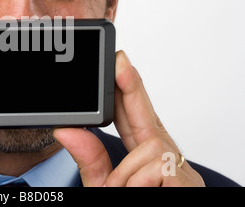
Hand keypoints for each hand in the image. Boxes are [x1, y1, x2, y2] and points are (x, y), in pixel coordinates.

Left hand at [54, 51, 204, 186]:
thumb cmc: (136, 206)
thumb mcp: (107, 190)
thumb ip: (90, 162)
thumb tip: (66, 130)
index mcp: (142, 158)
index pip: (133, 117)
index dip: (127, 88)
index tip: (118, 62)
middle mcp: (163, 159)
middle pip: (149, 115)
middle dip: (134, 86)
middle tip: (120, 60)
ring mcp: (179, 172)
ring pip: (150, 147)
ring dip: (126, 174)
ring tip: (123, 193)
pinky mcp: (185, 184)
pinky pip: (155, 169)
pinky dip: (136, 184)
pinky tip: (136, 193)